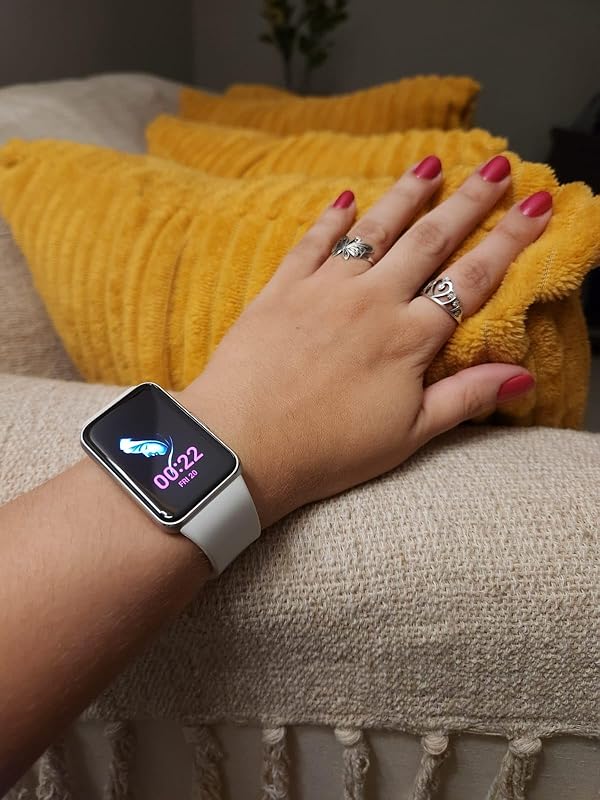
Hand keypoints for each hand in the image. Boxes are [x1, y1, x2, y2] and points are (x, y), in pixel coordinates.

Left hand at [181, 155, 550, 527]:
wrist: (241, 446)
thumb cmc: (326, 451)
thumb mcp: (407, 436)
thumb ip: (464, 398)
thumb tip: (523, 376)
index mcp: (408, 339)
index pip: (472, 278)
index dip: (510, 238)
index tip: (536, 204)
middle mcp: (372, 302)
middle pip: (430, 240)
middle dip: (468, 201)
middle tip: (495, 166)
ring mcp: (324, 290)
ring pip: (374, 229)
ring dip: (406, 194)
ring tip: (430, 164)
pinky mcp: (281, 290)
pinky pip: (312, 242)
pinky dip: (331, 218)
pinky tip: (344, 197)